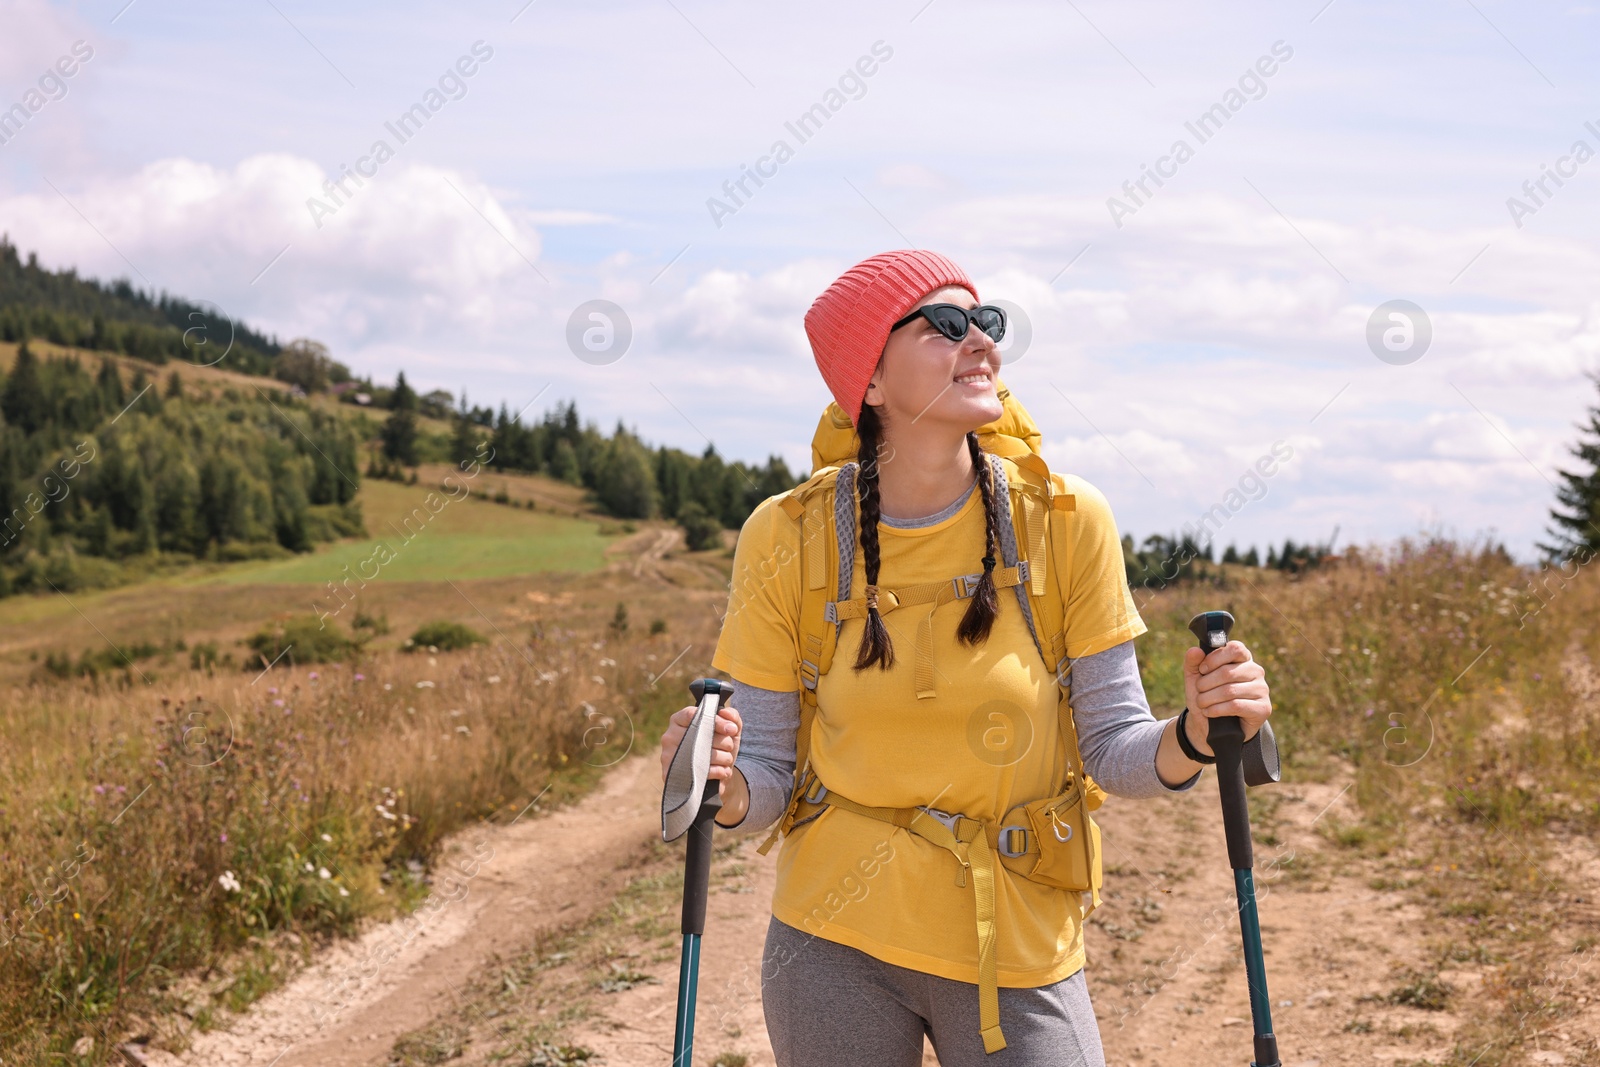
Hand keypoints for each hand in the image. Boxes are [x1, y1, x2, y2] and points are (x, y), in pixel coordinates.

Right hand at [659, 703, 741, 799]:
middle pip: (702, 735)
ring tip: (725, 760)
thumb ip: (731, 715)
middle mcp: (670, 736)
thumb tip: (725, 713)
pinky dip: (719, 771)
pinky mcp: (675, 775)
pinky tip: (723, 771)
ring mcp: (669, 756)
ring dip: (724, 758)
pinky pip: (702, 771)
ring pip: (704, 754)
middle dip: (724, 742)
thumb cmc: (719, 747)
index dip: (717, 722)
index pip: (696, 715)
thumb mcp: (728, 729)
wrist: (716, 776)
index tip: (732, 729)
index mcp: (679, 720)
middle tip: (728, 747)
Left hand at [1182, 640, 1271, 757]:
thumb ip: (1192, 663)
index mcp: (1243, 659)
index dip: (1214, 658)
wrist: (1210, 726)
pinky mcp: (1263, 708)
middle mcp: (1256, 672)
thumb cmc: (1206, 697)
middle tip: (1199, 692)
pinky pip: (1236, 706)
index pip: (1235, 649)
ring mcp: (1262, 690)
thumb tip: (1195, 651)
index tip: (1202, 670)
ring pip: (1230, 690)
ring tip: (1202, 704)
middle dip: (1206, 683)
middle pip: (1228, 672)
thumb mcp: (1195, 679)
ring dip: (1208, 698)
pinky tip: (1209, 712)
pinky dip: (1217, 709)